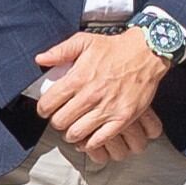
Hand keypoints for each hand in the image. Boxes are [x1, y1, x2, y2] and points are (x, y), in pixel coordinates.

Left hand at [33, 29, 170, 163]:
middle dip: (57, 122)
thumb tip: (40, 60)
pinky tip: (88, 138)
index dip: (43, 109)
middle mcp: (90, 95)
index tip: (46, 109)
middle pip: (60, 122)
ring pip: (77, 133)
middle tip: (61, 119)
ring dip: (71, 134)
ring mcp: (107, 108)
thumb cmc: (114, 48)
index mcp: (78, 78)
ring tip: (73, 128)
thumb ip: (60, 51)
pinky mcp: (122, 118)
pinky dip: (90, 143)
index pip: (48, 104)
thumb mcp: (85, 41)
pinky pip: (100, 139)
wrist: (146, 53)